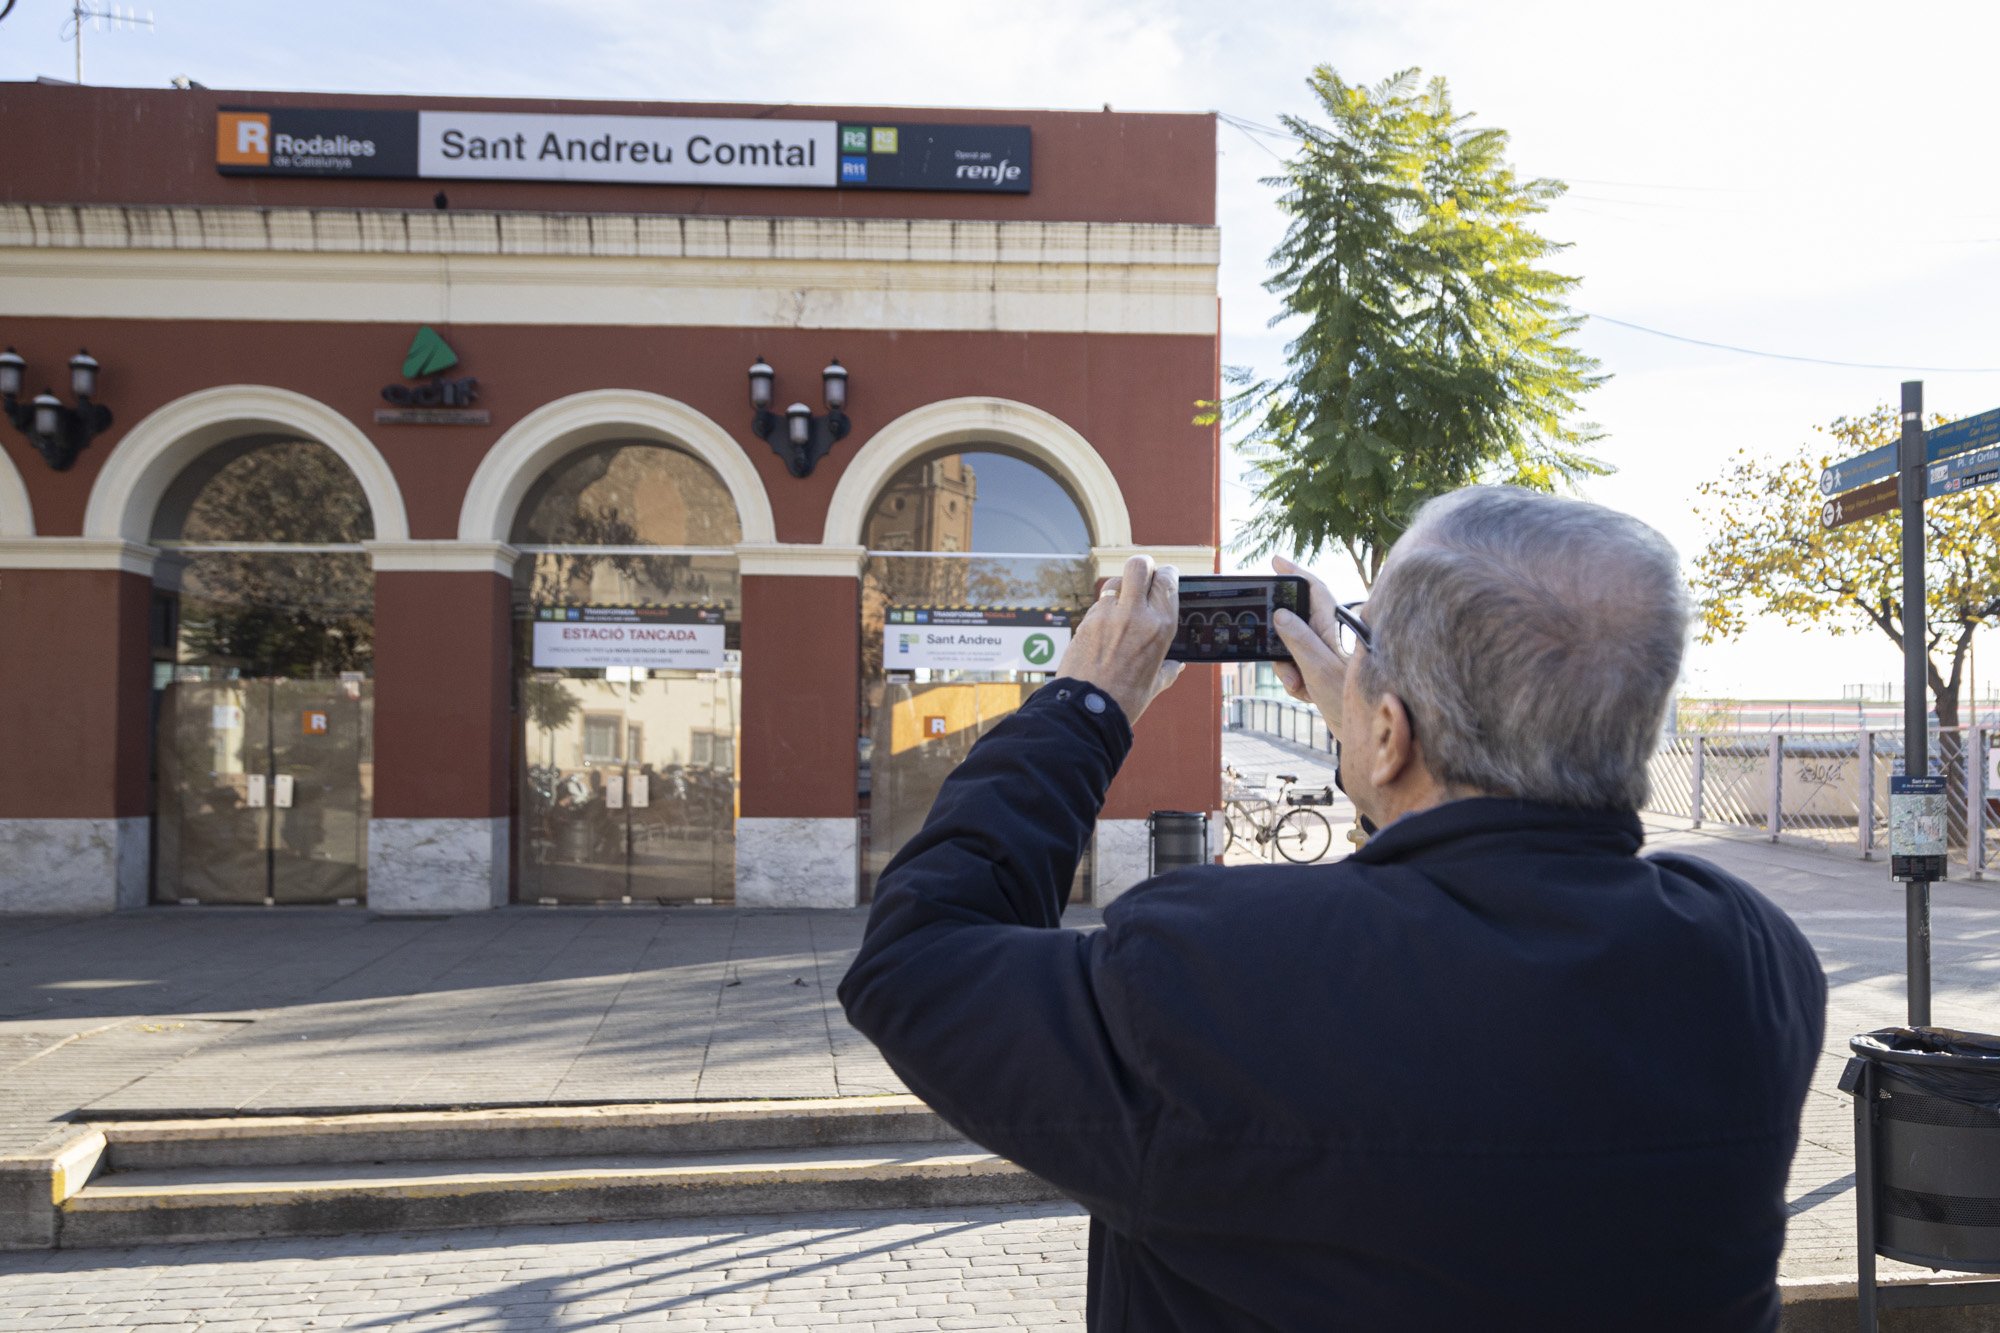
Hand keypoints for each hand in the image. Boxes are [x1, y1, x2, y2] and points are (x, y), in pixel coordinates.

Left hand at [1054, 554, 1183, 724]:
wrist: (1087, 711)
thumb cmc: (1125, 701)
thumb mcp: (1154, 684)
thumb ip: (1167, 670)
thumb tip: (1176, 666)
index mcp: (1160, 626)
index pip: (1167, 579)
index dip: (1166, 574)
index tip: (1164, 577)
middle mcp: (1136, 614)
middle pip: (1139, 565)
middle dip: (1143, 567)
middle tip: (1143, 578)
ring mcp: (1107, 615)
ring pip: (1115, 580)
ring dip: (1121, 588)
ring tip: (1122, 605)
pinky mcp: (1086, 621)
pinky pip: (1098, 604)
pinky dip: (1103, 610)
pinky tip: (1104, 627)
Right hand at [1268, 555, 1350, 726]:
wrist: (1363, 732)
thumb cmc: (1348, 698)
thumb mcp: (1317, 668)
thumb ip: (1298, 639)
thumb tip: (1281, 614)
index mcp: (1331, 626)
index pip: (1312, 589)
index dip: (1295, 573)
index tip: (1275, 561)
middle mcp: (1327, 635)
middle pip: (1293, 622)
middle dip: (1281, 643)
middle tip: (1285, 665)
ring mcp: (1323, 653)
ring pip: (1290, 648)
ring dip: (1287, 668)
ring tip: (1300, 686)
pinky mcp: (1320, 670)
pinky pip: (1295, 667)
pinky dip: (1294, 681)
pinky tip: (1305, 694)